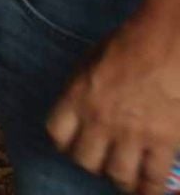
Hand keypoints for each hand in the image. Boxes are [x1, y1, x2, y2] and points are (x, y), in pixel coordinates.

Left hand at [46, 14, 179, 193]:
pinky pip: (153, 177)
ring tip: (127, 180)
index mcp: (77, 98)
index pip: (57, 135)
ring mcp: (131, 133)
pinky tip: (150, 189)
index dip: (65, 144)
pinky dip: (150, 189)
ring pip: (118, 174)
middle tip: (103, 162)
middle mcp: (99, 120)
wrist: (166, 43)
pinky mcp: (163, 141)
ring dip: (121, 180)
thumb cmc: (129, 45)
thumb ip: (81, 91)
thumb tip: (80, 111)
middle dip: (92, 164)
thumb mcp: (89, 62)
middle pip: (85, 160)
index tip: (73, 146)